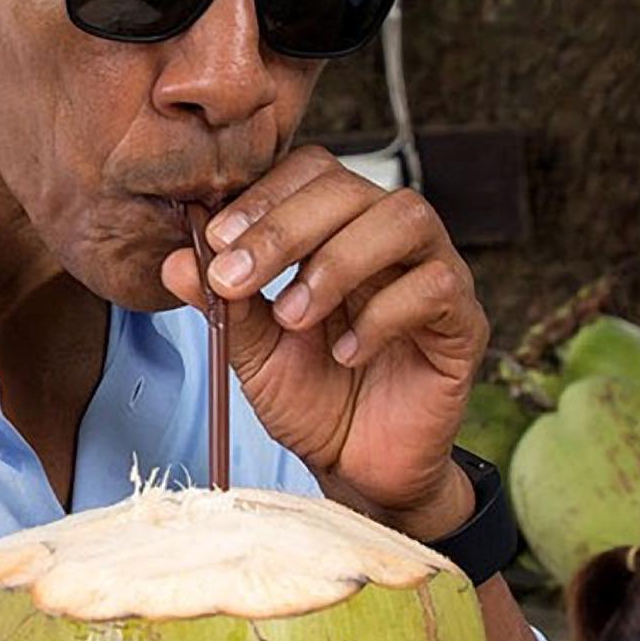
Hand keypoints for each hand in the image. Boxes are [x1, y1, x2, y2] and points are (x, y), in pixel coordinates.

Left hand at [173, 150, 487, 534]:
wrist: (357, 468)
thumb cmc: (312, 398)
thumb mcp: (254, 352)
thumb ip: (225, 305)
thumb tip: (175, 261)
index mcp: (337, 229)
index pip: (311, 172)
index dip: (264, 195)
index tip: (217, 240)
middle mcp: (388, 238)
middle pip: (350, 187)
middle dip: (284, 229)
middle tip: (238, 279)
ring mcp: (433, 272)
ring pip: (404, 218)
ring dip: (337, 262)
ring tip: (294, 317)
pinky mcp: (463, 321)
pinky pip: (436, 285)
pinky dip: (383, 315)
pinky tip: (346, 354)